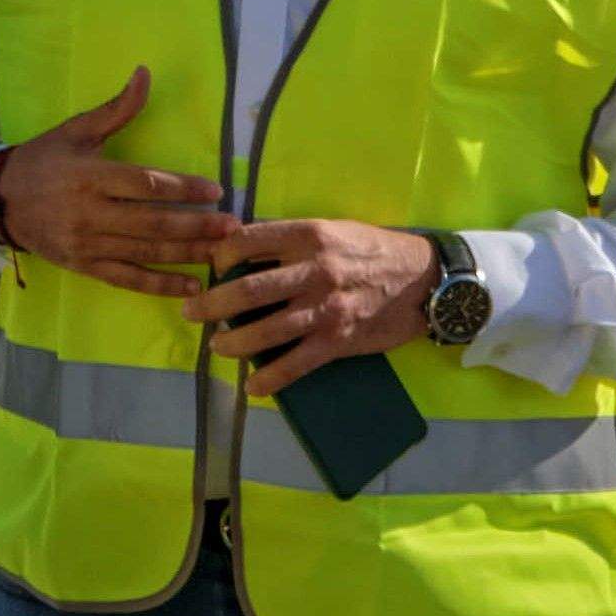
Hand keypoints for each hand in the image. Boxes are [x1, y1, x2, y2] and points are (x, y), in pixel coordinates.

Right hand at [0, 69, 237, 297]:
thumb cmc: (42, 161)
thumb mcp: (75, 130)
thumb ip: (116, 109)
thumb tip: (145, 73)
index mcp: (89, 177)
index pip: (145, 185)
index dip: (183, 188)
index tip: (215, 190)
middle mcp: (89, 213)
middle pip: (152, 223)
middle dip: (196, 227)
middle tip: (232, 226)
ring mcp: (87, 244)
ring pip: (146, 253)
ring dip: (188, 254)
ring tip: (222, 252)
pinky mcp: (84, 266)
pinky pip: (128, 279)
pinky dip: (160, 286)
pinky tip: (191, 287)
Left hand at [192, 218, 440, 396]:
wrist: (424, 280)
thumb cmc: (373, 251)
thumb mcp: (332, 229)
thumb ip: (290, 240)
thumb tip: (242, 249)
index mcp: (309, 236)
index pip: (247, 241)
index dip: (221, 255)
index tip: (214, 266)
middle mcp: (314, 271)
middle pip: (247, 291)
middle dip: (210, 304)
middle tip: (191, 311)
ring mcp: (325, 309)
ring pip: (264, 331)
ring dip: (232, 343)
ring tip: (216, 347)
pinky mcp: (337, 340)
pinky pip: (295, 365)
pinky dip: (269, 379)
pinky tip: (253, 386)